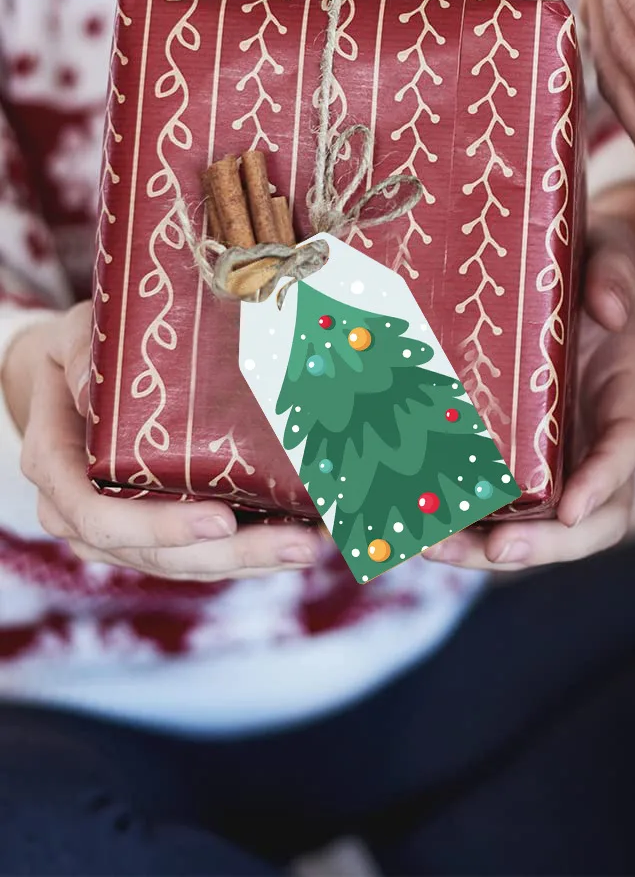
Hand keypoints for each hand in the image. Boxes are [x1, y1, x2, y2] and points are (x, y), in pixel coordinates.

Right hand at [7, 303, 323, 579]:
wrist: (71, 379)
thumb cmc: (81, 353)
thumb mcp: (74, 337)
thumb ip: (83, 353)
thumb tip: (93, 384)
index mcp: (55, 466)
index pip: (98, 514)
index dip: (156, 525)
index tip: (221, 520)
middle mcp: (81, 512)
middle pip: (154, 551)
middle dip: (231, 553)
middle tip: (299, 542)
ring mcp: (118, 531)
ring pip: (184, 562)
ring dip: (253, 560)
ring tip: (314, 545)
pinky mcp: (155, 531)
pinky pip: (199, 554)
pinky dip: (251, 552)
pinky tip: (304, 537)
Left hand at [423, 212, 634, 571]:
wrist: (566, 265)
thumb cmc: (590, 256)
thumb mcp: (609, 247)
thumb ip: (615, 268)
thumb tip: (609, 309)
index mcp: (627, 388)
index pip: (628, 447)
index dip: (604, 482)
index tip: (570, 508)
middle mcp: (596, 434)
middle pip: (592, 516)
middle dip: (546, 545)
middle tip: (494, 552)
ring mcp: (556, 453)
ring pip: (538, 527)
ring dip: (487, 550)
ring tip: (430, 549)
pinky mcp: (511, 454)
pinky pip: (493, 506)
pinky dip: (458, 526)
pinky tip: (407, 526)